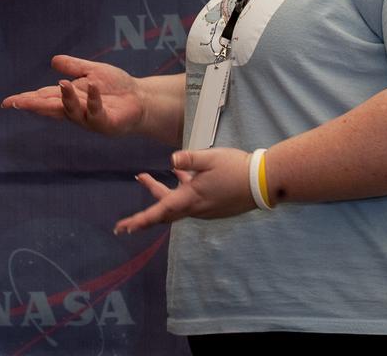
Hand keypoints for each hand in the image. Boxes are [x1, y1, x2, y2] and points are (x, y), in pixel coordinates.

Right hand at [2, 54, 145, 136]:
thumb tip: (53, 61)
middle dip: (34, 106)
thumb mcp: (91, 71)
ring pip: (73, 111)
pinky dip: (94, 100)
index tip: (7, 103)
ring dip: (67, 98)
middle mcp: (75, 111)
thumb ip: (73, 67)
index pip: (42, 98)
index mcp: (68, 99)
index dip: (25, 100)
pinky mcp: (106, 123)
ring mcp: (89, 119)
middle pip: (51, 108)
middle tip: (18, 103)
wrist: (141, 99)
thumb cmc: (115, 88)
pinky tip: (91, 87)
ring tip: (63, 84)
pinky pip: (97, 112)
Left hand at [113, 148, 254, 233]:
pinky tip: (181, 176)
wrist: (263, 183)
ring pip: (176, 204)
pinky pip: (190, 201)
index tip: (122, 228)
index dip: (139, 220)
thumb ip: (188, 160)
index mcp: (190, 198)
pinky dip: (179, 191)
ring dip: (161, 193)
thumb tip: (170, 160)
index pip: (159, 212)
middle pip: (164, 209)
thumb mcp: (210, 158)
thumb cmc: (236, 168)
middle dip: (145, 206)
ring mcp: (205, 209)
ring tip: (146, 177)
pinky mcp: (213, 206)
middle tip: (129, 202)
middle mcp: (196, 208)